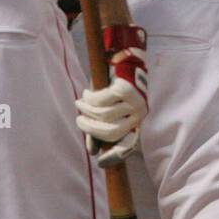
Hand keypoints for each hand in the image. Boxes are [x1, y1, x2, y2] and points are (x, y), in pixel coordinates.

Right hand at [76, 25, 147, 167]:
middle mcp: (139, 113)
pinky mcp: (125, 88)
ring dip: (87, 110)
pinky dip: (90, 98)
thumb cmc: (117, 85)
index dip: (115, 156)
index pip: (129, 145)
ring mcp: (134, 101)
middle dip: (90, 128)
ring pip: (103, 116)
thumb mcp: (111, 108)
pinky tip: (87, 93)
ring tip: (81, 103)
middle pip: (110, 132)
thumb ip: (103, 127)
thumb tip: (93, 151)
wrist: (126, 56)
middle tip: (79, 120)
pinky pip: (100, 101)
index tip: (100, 162)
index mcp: (138, 120)